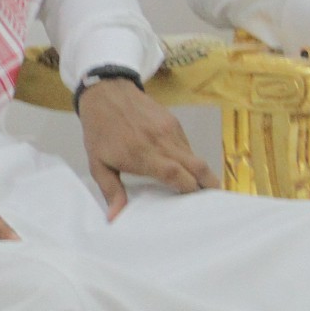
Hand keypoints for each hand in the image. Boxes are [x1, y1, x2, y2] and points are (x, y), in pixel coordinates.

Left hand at [76, 78, 216, 219]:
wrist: (105, 93)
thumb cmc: (99, 131)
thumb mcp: (98, 163)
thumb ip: (111, 190)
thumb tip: (115, 217)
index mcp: (142, 154)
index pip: (176, 174)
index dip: (189, 189)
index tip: (193, 205)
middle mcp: (161, 141)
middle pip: (197, 166)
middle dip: (208, 184)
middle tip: (211, 200)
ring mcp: (170, 130)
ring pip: (195, 156)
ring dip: (198, 172)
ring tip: (197, 187)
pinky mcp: (173, 121)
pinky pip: (187, 145)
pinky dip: (189, 158)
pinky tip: (183, 167)